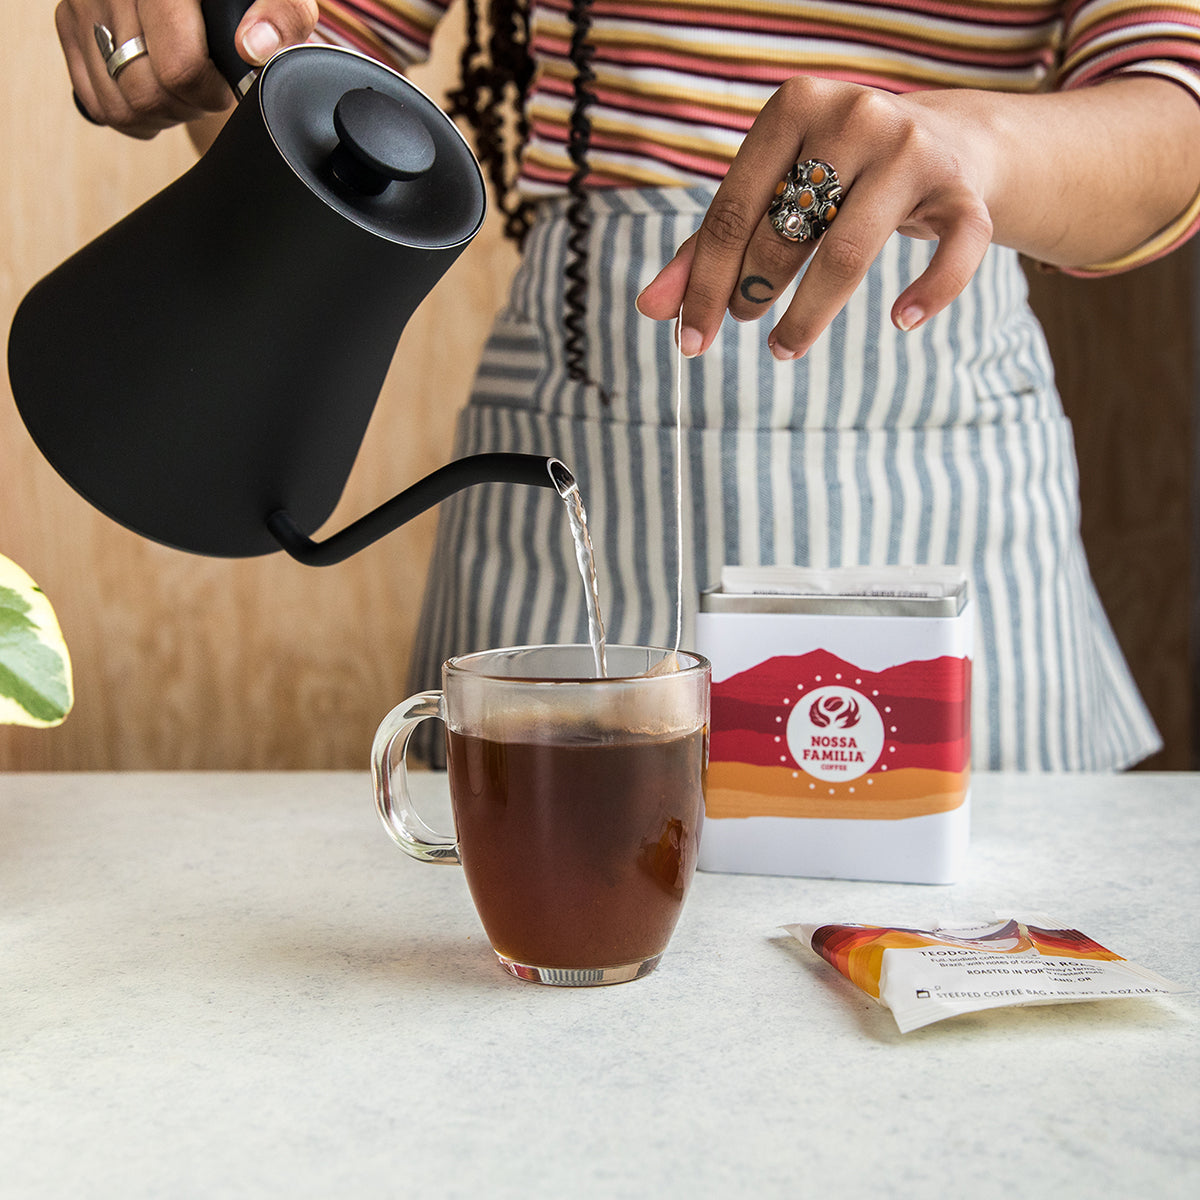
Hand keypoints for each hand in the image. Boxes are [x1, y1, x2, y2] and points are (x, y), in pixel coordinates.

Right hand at [58, 0, 318, 138]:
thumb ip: (282, 14)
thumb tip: (253, 49)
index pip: (179, 69)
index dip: (211, 92)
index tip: (226, 84)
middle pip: (145, 93)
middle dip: (186, 106)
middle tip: (207, 89)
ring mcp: (84, 2)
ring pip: (119, 106)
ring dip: (160, 114)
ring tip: (184, 88)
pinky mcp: (68, 21)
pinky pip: (96, 102)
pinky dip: (133, 115)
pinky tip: (159, 93)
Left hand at [636, 76, 999, 359]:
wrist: (947, 139)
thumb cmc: (836, 175)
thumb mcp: (771, 192)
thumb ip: (709, 246)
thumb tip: (651, 309)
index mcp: (794, 108)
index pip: (733, 211)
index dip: (704, 283)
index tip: (688, 339)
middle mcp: (855, 117)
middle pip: (786, 231)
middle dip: (753, 290)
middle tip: (745, 318)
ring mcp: (914, 151)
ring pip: (849, 252)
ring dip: (809, 315)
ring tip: (784, 346)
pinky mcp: (964, 189)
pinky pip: (953, 252)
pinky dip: (929, 293)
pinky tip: (901, 322)